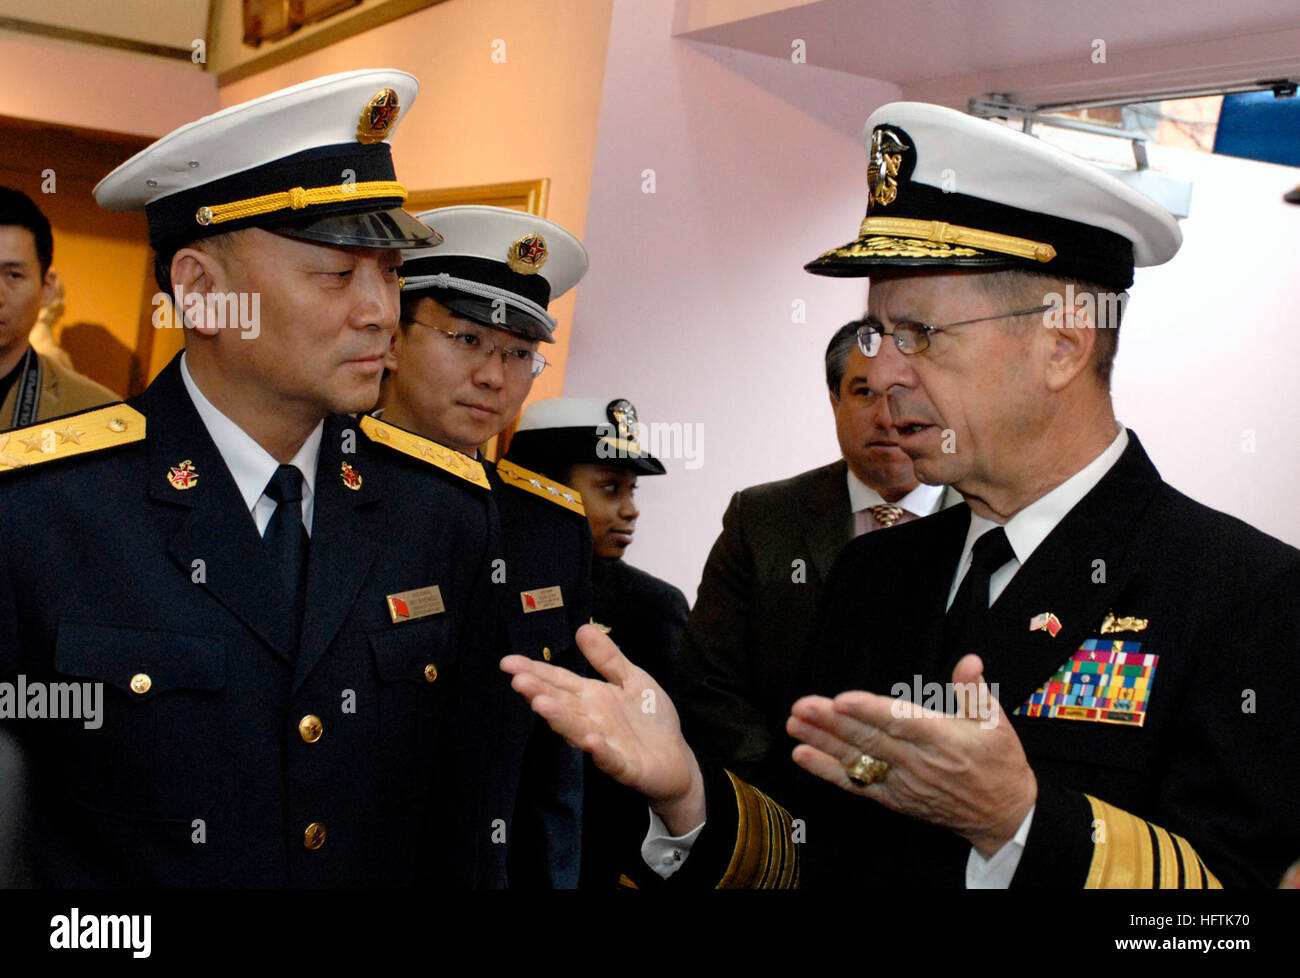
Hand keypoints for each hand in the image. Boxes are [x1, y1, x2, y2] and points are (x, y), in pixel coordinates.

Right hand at [501, 624, 705, 834]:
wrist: (676, 759)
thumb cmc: (650, 718)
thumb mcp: (631, 679)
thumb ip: (607, 658)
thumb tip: (582, 627)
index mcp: (591, 696)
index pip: (558, 681)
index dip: (534, 671)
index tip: (508, 662)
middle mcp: (591, 719)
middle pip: (561, 704)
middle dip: (539, 692)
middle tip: (517, 681)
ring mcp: (604, 743)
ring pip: (577, 730)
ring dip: (560, 719)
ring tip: (541, 705)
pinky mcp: (623, 765)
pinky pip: (610, 757)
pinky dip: (600, 750)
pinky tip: (591, 739)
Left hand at [786, 654, 1036, 857]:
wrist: (1003, 816)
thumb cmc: (999, 764)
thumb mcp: (997, 723)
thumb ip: (975, 691)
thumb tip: (969, 661)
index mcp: (944, 739)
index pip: (901, 721)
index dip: (870, 710)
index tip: (841, 699)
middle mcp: (919, 762)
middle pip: (869, 739)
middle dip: (832, 722)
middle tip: (801, 705)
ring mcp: (903, 782)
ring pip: (857, 760)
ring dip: (822, 742)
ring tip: (794, 725)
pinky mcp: (894, 798)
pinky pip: (856, 785)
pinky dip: (827, 771)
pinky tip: (803, 755)